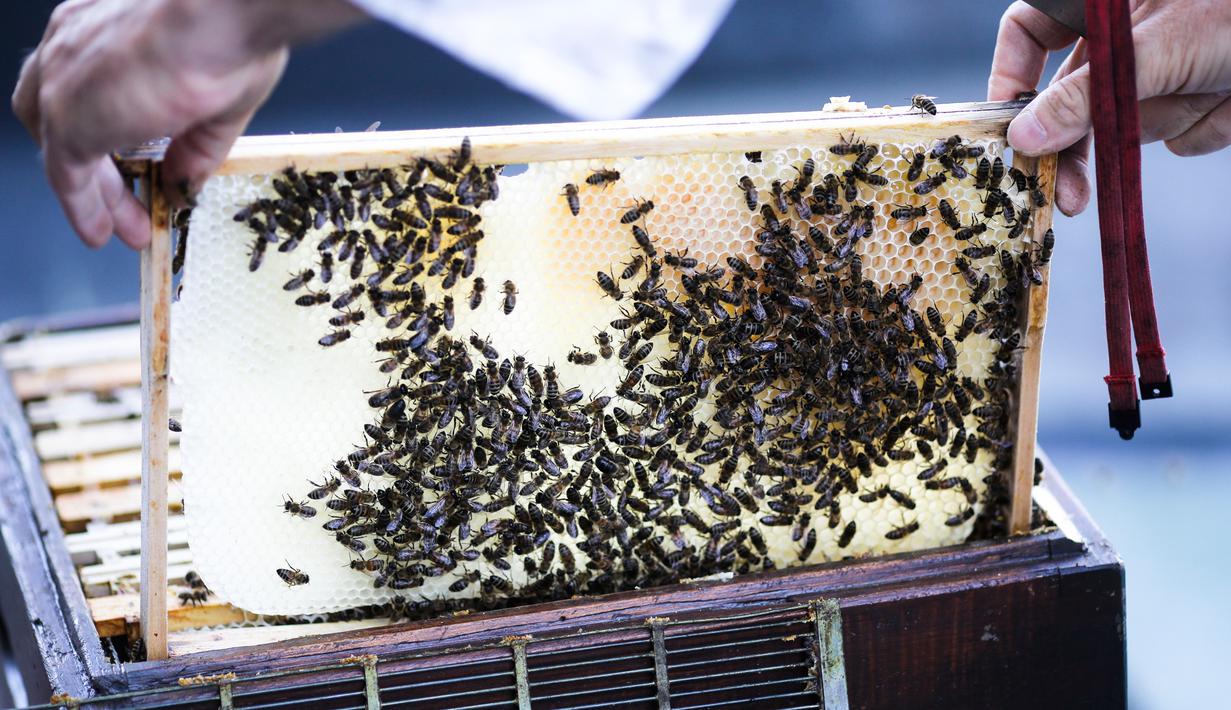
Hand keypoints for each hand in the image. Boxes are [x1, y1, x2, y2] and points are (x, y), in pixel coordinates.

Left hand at [12, 0, 361, 249]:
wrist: (221, 17)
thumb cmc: (230, 35)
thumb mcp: (216, 100)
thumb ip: (192, 145)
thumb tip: (185, 180)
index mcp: (103, 26)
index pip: (82, 84)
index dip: (102, 128)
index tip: (127, 162)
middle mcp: (72, 45)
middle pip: (57, 116)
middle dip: (91, 164)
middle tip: (124, 205)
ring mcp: (64, 81)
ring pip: (60, 147)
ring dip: (91, 193)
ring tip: (121, 227)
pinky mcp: (67, 118)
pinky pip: (64, 175)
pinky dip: (82, 207)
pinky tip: (102, 230)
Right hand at [988, 0, 1230, 215]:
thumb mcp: (1155, 49)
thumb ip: (1081, 97)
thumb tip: (1021, 142)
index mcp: (1105, 3)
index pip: (1028, 33)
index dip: (1009, 80)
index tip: (1005, 134)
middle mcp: (1126, 36)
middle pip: (1068, 100)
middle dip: (1078, 146)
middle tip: (1065, 197)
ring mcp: (1160, 72)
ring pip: (1126, 125)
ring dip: (1168, 118)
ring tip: (1214, 84)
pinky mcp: (1197, 102)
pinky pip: (1177, 136)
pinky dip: (1206, 124)